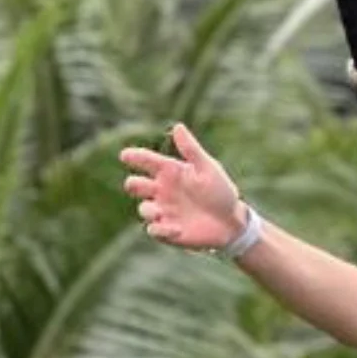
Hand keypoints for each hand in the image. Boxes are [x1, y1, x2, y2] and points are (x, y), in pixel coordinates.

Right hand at [118, 124, 245, 250]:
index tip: (125, 155)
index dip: (135, 157)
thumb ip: (191, 150)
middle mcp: (162, 191)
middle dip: (133, 184)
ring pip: (143, 208)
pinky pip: (154, 230)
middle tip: (136, 184)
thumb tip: (177, 126)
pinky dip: (161, 230)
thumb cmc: (220, 191)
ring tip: (158, 211)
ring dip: (148, 210)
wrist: (231, 222)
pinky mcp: (166, 231)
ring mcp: (163, 211)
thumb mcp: (207, 168)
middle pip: (136, 185)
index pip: (148, 161)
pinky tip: (175, 229)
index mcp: (170, 172)